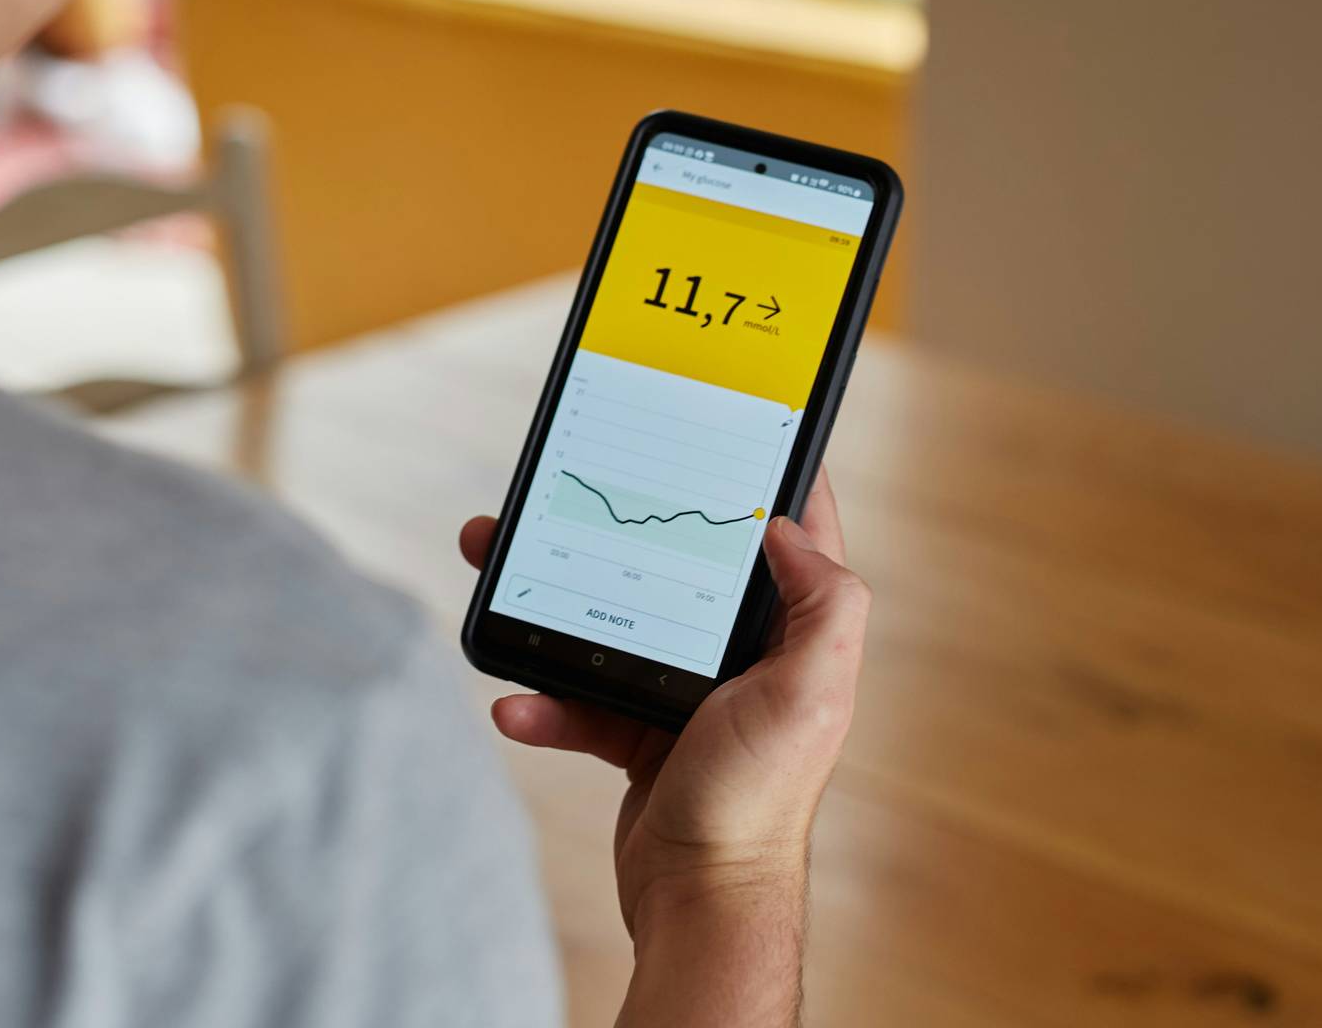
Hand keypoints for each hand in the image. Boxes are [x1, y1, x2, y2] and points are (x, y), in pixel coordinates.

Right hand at [456, 468, 870, 934]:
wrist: (700, 899)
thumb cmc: (759, 801)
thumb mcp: (812, 692)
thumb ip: (825, 603)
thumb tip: (788, 526)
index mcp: (790, 631)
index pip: (792, 529)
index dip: (767, 473)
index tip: (725, 424)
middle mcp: (742, 652)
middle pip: (674, 558)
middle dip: (616, 520)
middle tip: (565, 486)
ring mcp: (685, 689)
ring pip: (611, 614)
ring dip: (552, 596)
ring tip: (496, 563)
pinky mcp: (637, 729)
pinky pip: (578, 696)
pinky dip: (543, 699)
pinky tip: (514, 703)